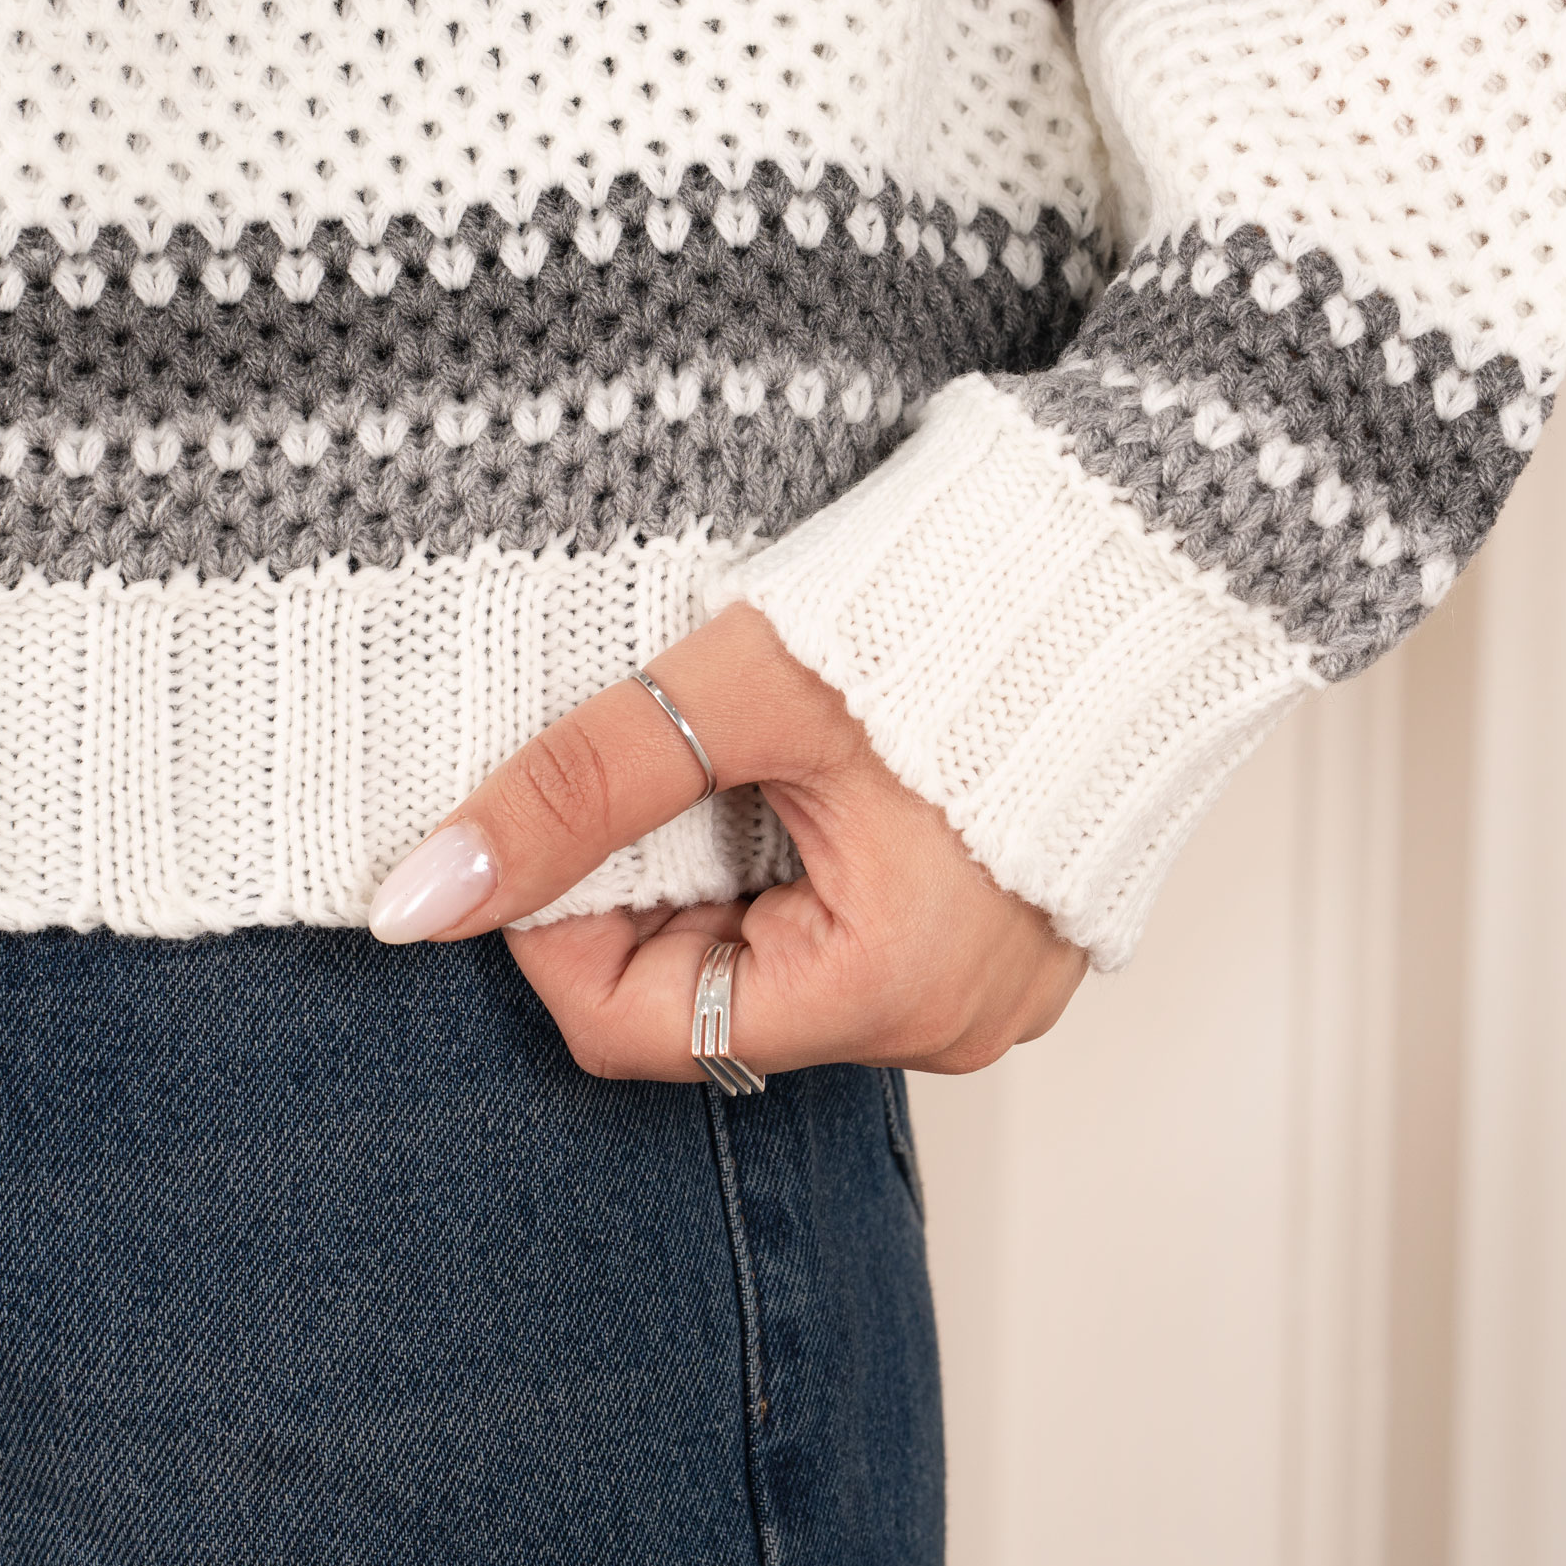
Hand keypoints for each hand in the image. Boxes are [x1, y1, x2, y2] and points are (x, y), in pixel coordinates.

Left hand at [367, 602, 1085, 1078]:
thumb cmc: (963, 607)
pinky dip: (798, 853)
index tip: (547, 810)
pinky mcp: (1008, 926)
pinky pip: (850, 923)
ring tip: (755, 743)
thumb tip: (418, 898)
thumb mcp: (740, 692)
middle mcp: (948, 1020)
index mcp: (890, 990)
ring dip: (722, 862)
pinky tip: (818, 760)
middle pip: (704, 997)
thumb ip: (576, 792)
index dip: (553, 924)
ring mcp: (989, 980)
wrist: (1147, 537)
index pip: (633, 1028)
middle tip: (663, 751)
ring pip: (770, 958)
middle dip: (647, 882)